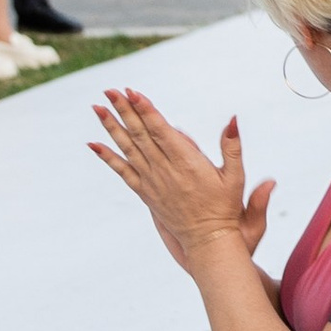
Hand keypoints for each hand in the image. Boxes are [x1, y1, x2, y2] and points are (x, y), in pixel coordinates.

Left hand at [89, 90, 273, 270]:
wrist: (208, 240)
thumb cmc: (225, 207)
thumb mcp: (235, 176)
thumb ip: (232, 146)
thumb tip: (232, 120)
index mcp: (186, 163)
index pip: (161, 130)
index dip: (146, 110)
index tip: (132, 92)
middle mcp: (165, 171)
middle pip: (141, 135)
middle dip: (125, 111)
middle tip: (110, 90)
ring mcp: (152, 182)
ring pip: (128, 149)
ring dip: (112, 127)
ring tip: (98, 108)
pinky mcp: (145, 193)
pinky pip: (122, 171)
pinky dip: (107, 157)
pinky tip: (94, 144)